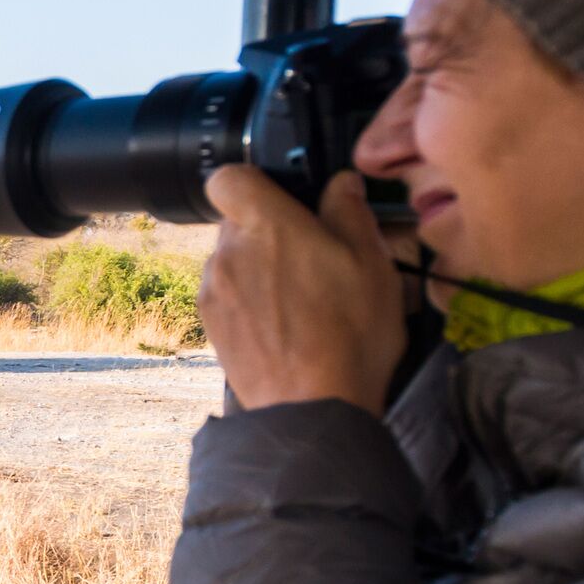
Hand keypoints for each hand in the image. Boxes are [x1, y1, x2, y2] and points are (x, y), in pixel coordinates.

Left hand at [202, 168, 404, 415]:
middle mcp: (228, 252)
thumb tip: (340, 184)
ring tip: (305, 299)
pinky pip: (229, 294)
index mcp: (266, 225)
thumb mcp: (372, 263)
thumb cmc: (348, 335)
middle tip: (314, 257)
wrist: (313, 406)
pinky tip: (286, 324)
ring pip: (234, 259)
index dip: (253, 181)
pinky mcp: (211, 324)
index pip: (229, 176)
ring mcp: (214, 290)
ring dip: (261, 268)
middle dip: (271, 231)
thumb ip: (350, 212)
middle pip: (239, 221)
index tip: (283, 198)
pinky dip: (252, 301)